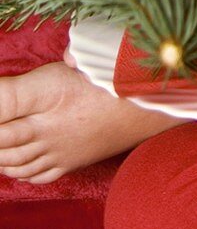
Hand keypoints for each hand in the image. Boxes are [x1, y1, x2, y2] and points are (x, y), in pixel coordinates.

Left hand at [0, 62, 184, 183]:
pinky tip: (13, 163)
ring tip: (1, 143)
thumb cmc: (120, 80)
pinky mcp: (70, 163)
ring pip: (12, 161)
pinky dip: (17, 171)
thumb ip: (70, 55)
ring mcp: (57, 150)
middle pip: (0, 139)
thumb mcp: (86, 59)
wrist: (150, 112)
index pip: (1, 104)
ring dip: (0, 155)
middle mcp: (46, 128)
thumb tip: (68, 53)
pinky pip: (34, 175)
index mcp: (46, 95)